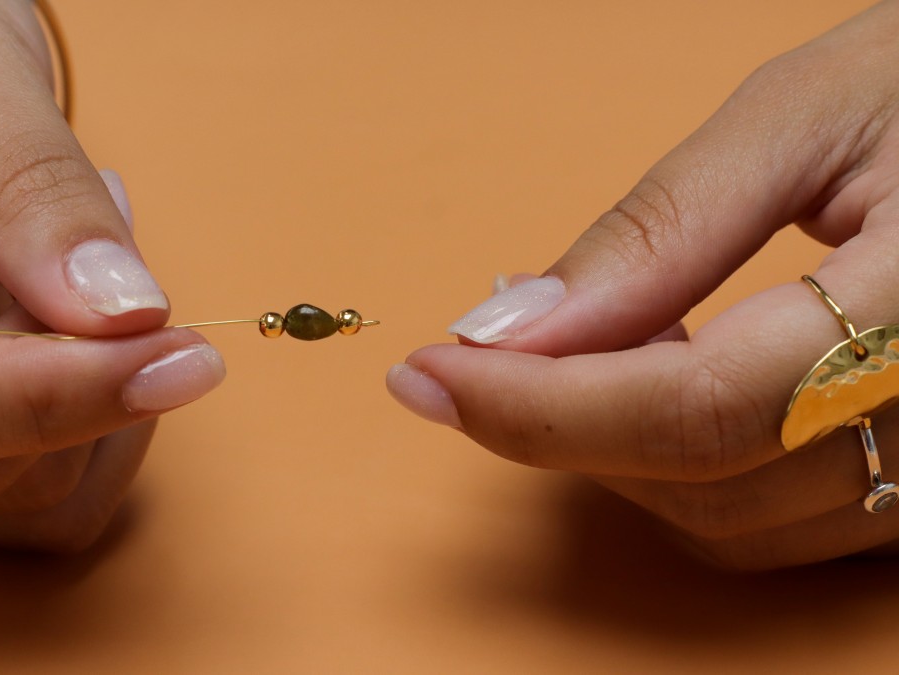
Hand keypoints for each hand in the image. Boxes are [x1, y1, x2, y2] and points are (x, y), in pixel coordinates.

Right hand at [0, 0, 224, 550]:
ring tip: (81, 236)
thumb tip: (121, 313)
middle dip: (80, 374)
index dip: (36, 397)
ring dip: (97, 376)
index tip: (171, 355)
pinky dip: (101, 401)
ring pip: (20, 486)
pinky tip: (77, 300)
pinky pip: (47, 477)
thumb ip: (30, 186)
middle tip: (118, 228)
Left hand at [388, 1, 898, 569]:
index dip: (541, 406)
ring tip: (600, 336)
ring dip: (620, 449)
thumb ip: (663, 231)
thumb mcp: (809, 113)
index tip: (431, 375)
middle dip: (564, 424)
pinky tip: (668, 372)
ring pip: (734, 523)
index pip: (699, 409)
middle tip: (499, 338)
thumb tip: (516, 326)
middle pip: (706, 481)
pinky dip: (687, 465)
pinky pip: (780, 520)